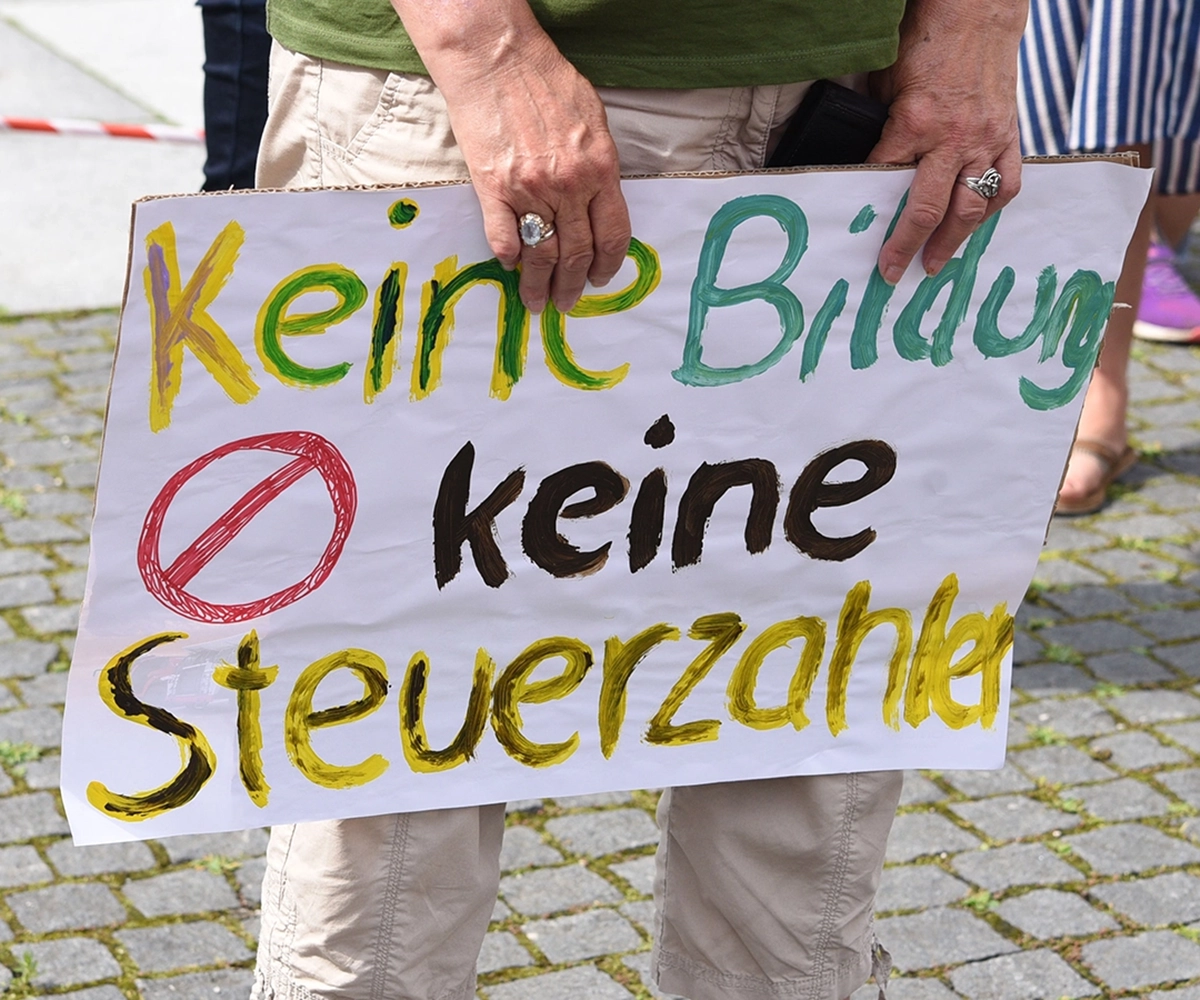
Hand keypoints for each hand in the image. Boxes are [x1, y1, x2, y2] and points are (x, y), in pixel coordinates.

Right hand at [393, 1, 630, 313]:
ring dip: (539, 285)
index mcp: (600, 170)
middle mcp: (568, 185)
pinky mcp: (492, 187)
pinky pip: (503, 236)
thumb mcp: (594, 120)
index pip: (612, 235)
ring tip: (537, 302)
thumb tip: (599, 204)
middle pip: (576, 253)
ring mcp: (529, 190)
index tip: (600, 279)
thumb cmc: (546, 81)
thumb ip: (599, 167)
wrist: (497, 59)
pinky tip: (511, 266)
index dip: (608, 264)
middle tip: (567, 303)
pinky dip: (508, 256)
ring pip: (540, 254)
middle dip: (572, 286)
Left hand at [867, 0, 1026, 283]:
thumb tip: (868, 162)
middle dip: (907, 246)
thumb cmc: (927, 42)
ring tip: (936, 263)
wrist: (979, 12)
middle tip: (893, 273)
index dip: (871, 210)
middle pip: (927, 209)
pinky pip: (1004, 185)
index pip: (883, 179)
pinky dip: (990, 210)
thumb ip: (881, 124)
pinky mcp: (1009, 136)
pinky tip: (975, 225)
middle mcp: (952, 139)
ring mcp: (985, 140)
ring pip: (969, 207)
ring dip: (951, 242)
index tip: (860, 236)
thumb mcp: (888, 81)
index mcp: (914, 123)